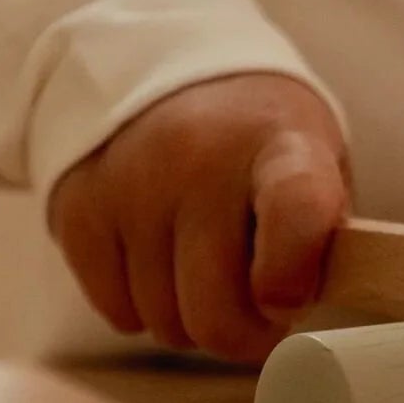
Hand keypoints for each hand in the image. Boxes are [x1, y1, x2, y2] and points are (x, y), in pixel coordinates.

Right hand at [45, 71, 351, 362]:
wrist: (168, 68)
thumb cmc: (261, 141)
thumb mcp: (317, 161)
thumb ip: (324, 237)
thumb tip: (294, 312)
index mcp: (281, 144)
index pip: (297, 210)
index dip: (293, 275)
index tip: (289, 300)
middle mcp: (199, 159)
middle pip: (216, 311)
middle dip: (245, 333)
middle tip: (260, 311)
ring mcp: (132, 185)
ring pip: (166, 326)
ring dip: (193, 319)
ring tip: (208, 268)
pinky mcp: (80, 210)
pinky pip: (120, 315)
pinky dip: (145, 308)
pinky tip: (162, 259)